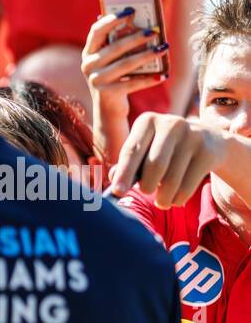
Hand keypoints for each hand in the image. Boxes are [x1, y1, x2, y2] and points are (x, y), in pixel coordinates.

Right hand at [81, 10, 166, 119]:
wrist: (108, 107)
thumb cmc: (115, 76)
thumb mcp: (112, 59)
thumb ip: (118, 42)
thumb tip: (137, 19)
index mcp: (89, 52)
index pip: (97, 31)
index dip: (112, 20)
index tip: (131, 11)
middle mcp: (88, 65)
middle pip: (114, 48)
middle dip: (136, 38)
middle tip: (155, 31)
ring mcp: (96, 80)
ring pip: (125, 64)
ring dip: (146, 55)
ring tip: (164, 48)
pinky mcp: (106, 94)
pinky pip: (131, 84)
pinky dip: (148, 80)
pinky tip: (163, 75)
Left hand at [109, 112, 227, 206]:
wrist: (209, 141)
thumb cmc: (164, 150)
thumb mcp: (144, 151)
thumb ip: (126, 165)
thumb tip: (114, 179)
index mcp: (147, 121)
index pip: (132, 150)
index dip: (124, 173)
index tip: (118, 192)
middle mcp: (170, 124)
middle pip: (155, 165)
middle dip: (147, 186)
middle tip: (146, 192)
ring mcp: (193, 135)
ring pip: (172, 179)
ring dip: (163, 198)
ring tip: (161, 200)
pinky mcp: (207, 151)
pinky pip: (187, 186)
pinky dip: (178, 199)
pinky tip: (175, 199)